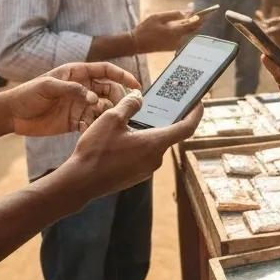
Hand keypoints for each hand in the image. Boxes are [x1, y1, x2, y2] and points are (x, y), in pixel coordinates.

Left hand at [4, 62, 140, 136]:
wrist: (12, 115)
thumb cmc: (27, 94)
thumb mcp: (48, 86)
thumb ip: (72, 89)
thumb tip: (94, 97)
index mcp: (77, 73)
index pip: (106, 70)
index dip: (122, 75)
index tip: (136, 85)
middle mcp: (82, 88)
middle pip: (110, 90)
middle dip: (118, 99)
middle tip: (120, 109)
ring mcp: (80, 104)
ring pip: (104, 108)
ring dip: (108, 114)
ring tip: (105, 122)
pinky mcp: (76, 121)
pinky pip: (93, 122)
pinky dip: (96, 127)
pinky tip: (92, 131)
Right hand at [63, 90, 202, 198]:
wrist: (80, 182)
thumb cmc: (96, 150)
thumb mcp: (111, 118)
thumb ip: (130, 105)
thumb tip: (139, 97)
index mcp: (155, 144)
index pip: (186, 127)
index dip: (196, 113)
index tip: (199, 102)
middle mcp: (156, 158)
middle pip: (168, 134)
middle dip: (164, 119)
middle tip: (159, 104)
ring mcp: (146, 169)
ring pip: (154, 144)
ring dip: (148, 131)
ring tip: (133, 118)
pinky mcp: (136, 175)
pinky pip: (144, 154)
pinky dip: (140, 143)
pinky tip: (123, 137)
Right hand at [132, 10, 202, 53]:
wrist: (137, 44)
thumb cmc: (146, 29)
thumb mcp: (158, 17)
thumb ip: (173, 15)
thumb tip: (185, 13)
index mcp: (175, 31)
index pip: (193, 24)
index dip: (202, 18)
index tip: (209, 13)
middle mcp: (178, 39)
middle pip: (193, 30)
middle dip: (200, 22)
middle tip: (207, 15)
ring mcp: (176, 44)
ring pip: (189, 34)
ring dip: (193, 27)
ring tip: (199, 19)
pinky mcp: (172, 47)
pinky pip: (184, 38)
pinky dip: (187, 31)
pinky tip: (187, 25)